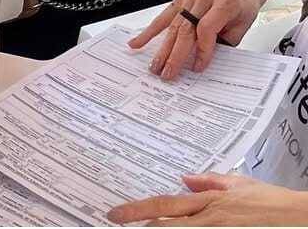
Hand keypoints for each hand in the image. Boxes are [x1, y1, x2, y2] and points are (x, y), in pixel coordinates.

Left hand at [109, 172, 307, 225]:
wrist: (303, 218)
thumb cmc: (275, 205)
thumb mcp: (241, 185)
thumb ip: (211, 182)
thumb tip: (184, 179)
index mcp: (209, 203)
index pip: (164, 205)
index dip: (136, 211)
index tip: (114, 215)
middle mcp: (211, 220)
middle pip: (166, 226)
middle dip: (143, 228)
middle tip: (120, 228)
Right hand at [128, 0, 261, 79]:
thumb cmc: (242, 8)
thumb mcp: (242, 27)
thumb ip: (223, 43)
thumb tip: (201, 60)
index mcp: (224, 2)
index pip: (206, 28)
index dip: (202, 50)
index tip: (197, 68)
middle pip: (185, 27)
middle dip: (175, 53)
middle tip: (167, 73)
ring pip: (172, 24)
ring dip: (161, 47)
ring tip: (154, 65)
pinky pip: (163, 16)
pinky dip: (151, 31)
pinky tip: (139, 42)